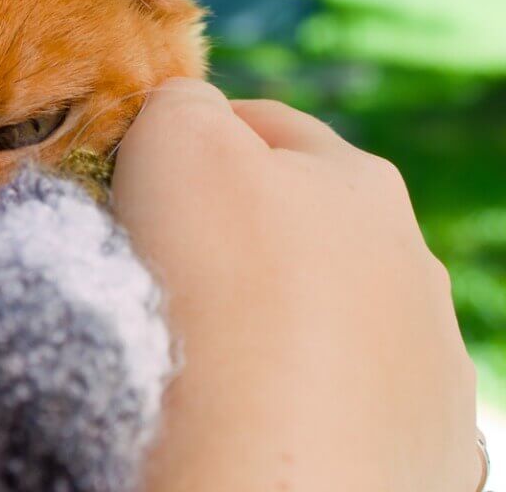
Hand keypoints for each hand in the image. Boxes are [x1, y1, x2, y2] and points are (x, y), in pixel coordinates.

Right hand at [112, 79, 478, 491]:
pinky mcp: (420, 450)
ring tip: (205, 358)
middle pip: (300, 226)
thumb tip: (184, 118)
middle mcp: (411, 266)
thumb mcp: (178, 143)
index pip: (261, 128)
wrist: (272, 486)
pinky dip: (298, 399)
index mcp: (358, 182)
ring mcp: (425, 365)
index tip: (134, 185)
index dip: (188, 143)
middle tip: (161, 271)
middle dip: (234, 236)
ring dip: (271, 322)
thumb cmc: (217, 293)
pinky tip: (251, 417)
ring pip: (328, 317)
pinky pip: (340, 402)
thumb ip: (182, 105)